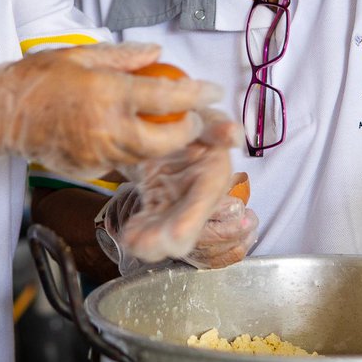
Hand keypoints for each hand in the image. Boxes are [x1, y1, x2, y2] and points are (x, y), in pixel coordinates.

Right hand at [0, 42, 221, 174]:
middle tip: (195, 120)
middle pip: (164, 140)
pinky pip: (121, 161)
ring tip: (169, 127)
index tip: (212, 92)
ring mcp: (96, 152)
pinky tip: (131, 136)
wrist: (0, 114)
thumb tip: (156, 53)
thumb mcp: (81, 54)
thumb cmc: (36, 79)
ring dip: (163, 143)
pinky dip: (133, 150)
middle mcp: (105, 127)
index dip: (196, 96)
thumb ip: (124, 56)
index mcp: (107, 93)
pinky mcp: (87, 168)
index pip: (165, 98)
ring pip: (145, 155)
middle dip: (187, 132)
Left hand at [96, 109, 245, 270]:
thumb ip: (218, 126)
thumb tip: (234, 133)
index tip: (175, 235)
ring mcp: (175, 204)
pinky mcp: (157, 205)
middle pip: (183, 229)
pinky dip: (136, 233)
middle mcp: (196, 197)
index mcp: (211, 175)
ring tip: (131, 240)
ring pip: (163, 232)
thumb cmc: (193, 120)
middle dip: (164, 240)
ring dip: (148, 241)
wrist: (171, 123)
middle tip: (141, 243)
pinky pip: (147, 224)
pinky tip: (127, 235)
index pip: (202, 203)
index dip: (190, 221)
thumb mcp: (204, 117)